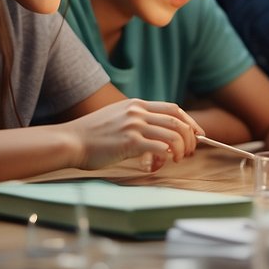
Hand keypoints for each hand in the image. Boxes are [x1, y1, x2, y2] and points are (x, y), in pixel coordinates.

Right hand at [67, 99, 200, 170]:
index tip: (198, 134)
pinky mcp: (129, 142)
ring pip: (173, 135)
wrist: (70, 141)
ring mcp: (134, 126)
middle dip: (189, 138)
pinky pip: (160, 147)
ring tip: (176, 159)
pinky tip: (162, 164)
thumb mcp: (116, 116)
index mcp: (137, 104)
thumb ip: (136, 120)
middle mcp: (138, 112)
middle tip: (189, 152)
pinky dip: (167, 156)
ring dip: (180, 149)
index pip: (174, 109)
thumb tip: (156, 133)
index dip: (190, 122)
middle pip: (178, 122)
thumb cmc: (91, 135)